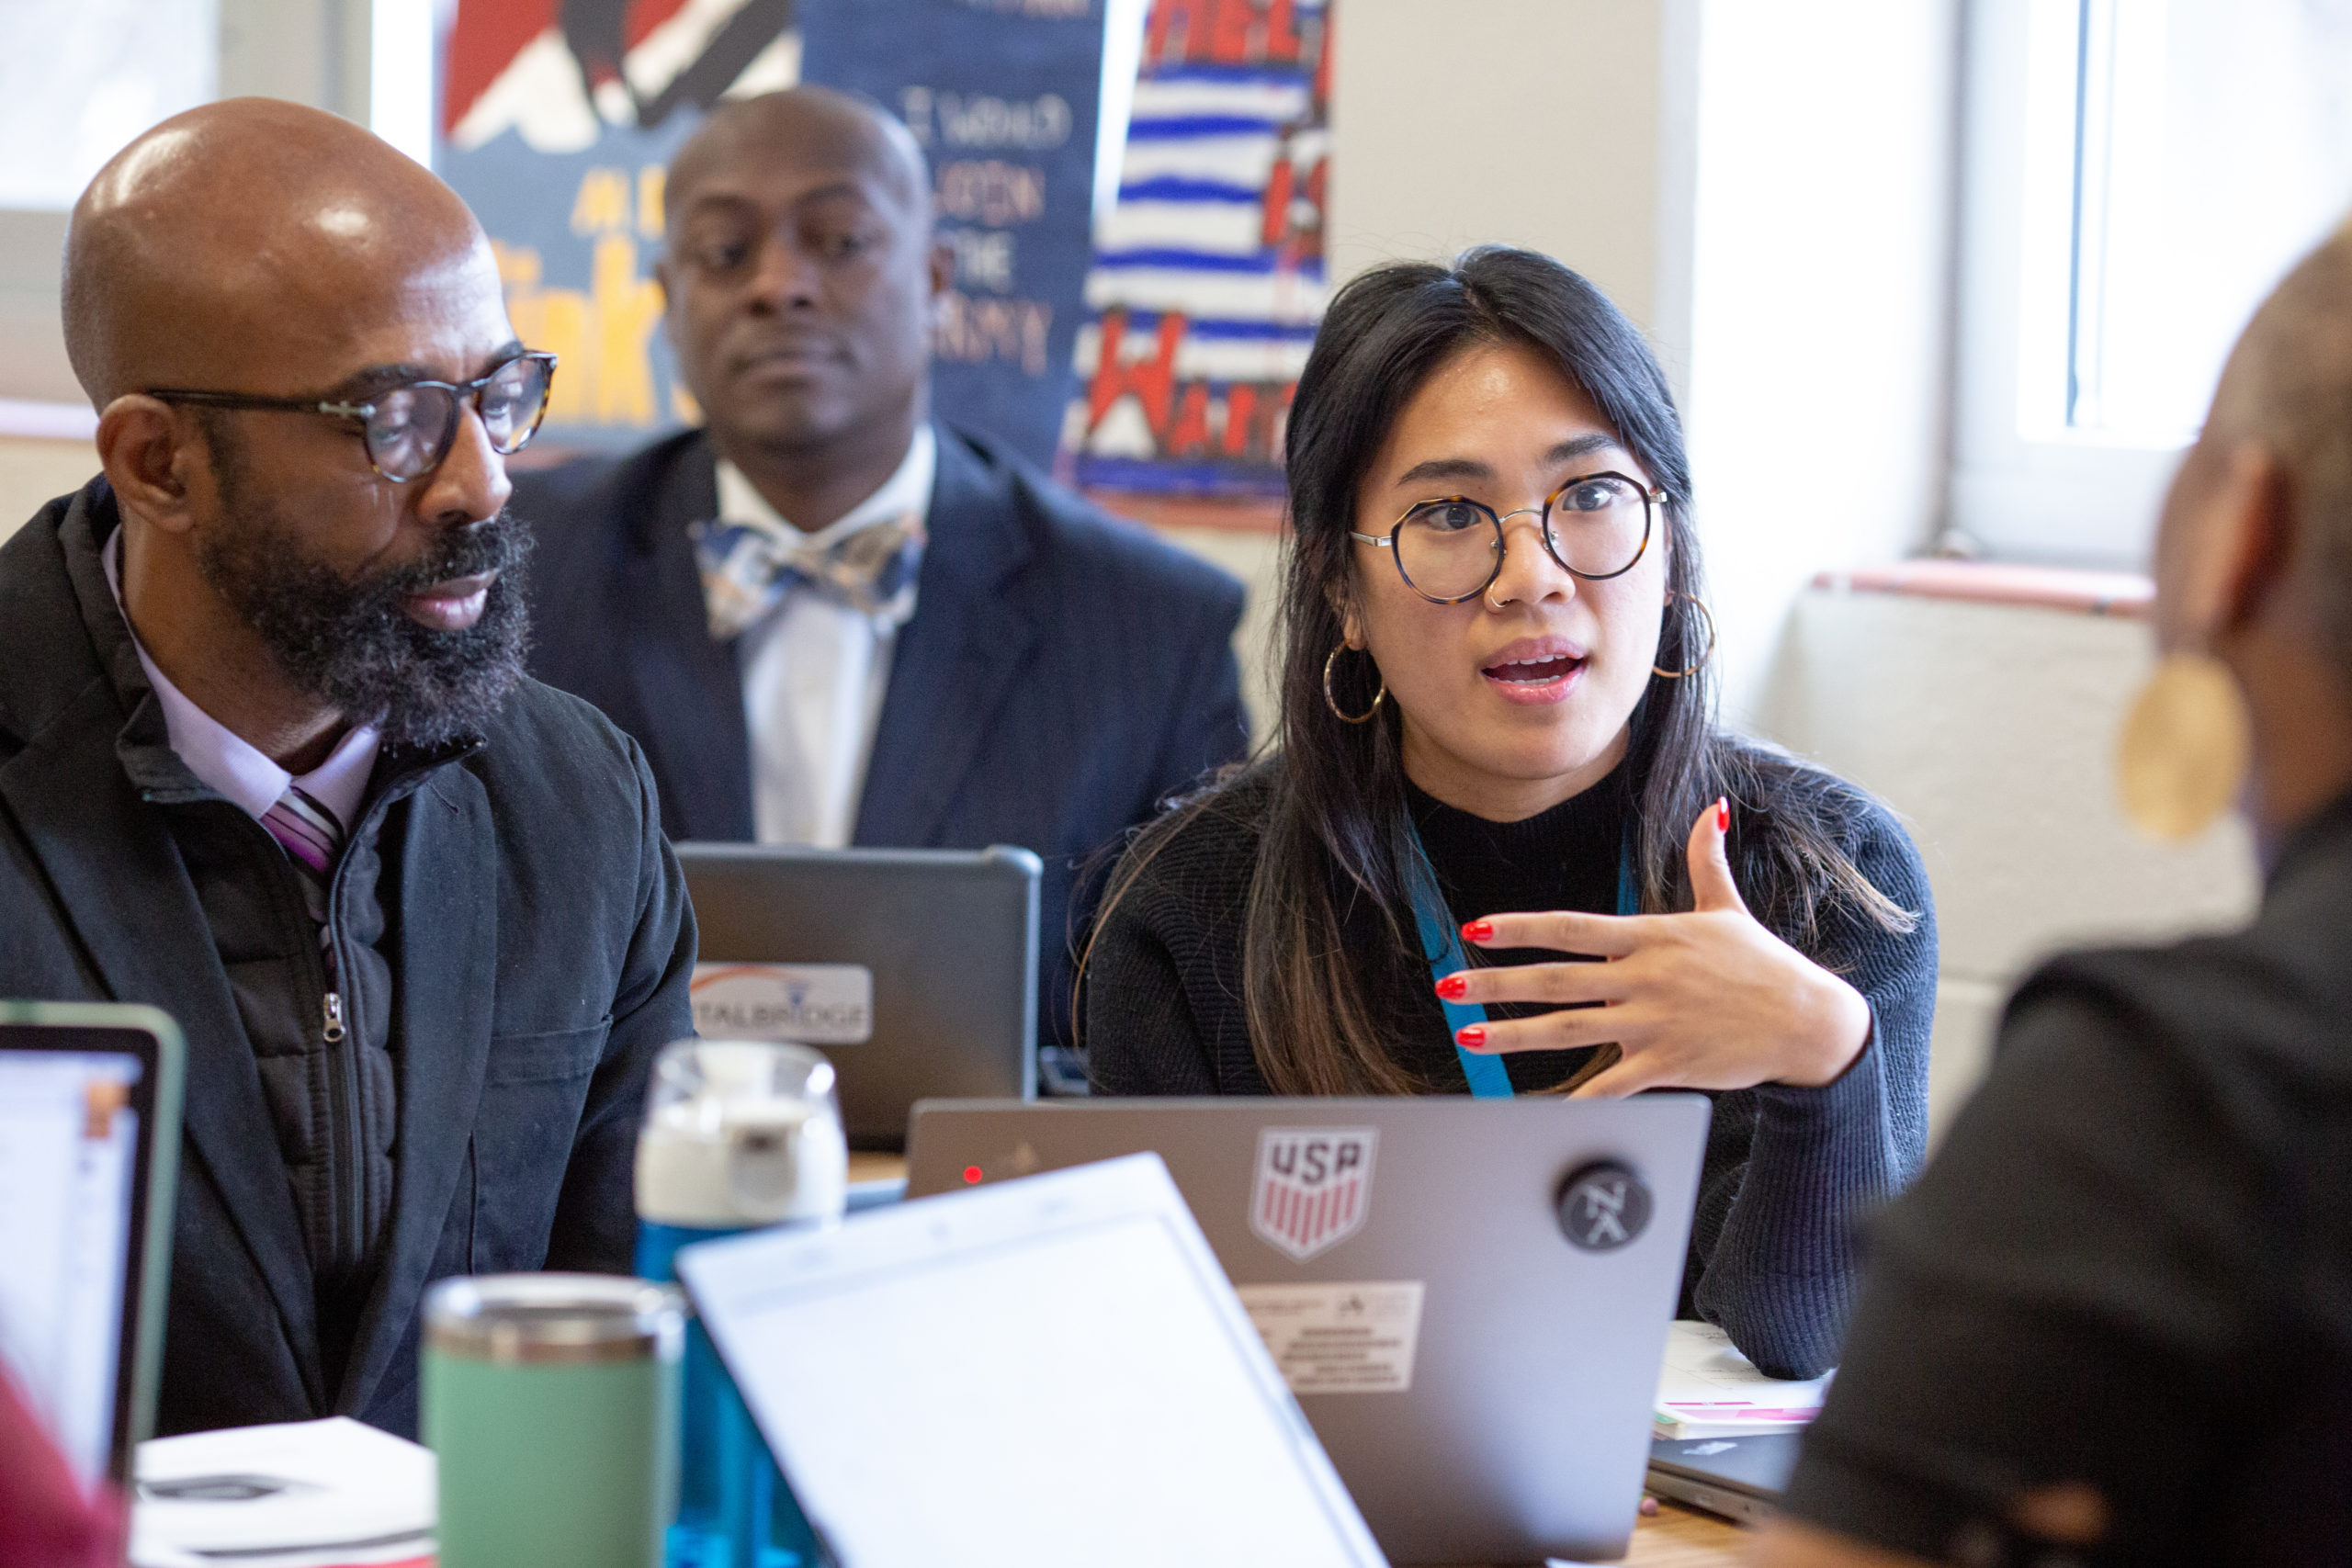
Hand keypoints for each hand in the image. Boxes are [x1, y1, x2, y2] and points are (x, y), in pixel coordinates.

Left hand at [1440, 797, 1871, 1096]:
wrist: (1807, 1020)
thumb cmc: (1764, 965)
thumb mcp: (1729, 908)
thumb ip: (1707, 858)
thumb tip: (1713, 807)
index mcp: (1650, 936)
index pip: (1570, 928)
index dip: (1520, 928)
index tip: (1476, 930)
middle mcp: (1644, 977)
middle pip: (1555, 979)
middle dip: (1495, 983)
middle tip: (1448, 987)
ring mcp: (1653, 1022)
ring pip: (1568, 1028)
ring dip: (1513, 1035)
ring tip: (1467, 1038)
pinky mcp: (1668, 1063)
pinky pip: (1611, 1084)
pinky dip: (1574, 1099)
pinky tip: (1537, 1109)